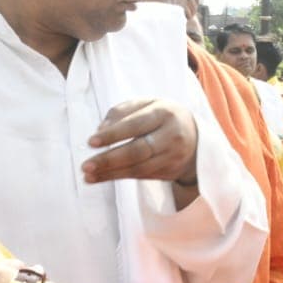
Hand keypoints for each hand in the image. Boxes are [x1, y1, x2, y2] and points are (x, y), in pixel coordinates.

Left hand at [81, 98, 198, 186]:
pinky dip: (117, 177)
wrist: (196, 139)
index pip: (136, 125)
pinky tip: (98, 178)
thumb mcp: (147, 104)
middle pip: (137, 151)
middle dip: (109, 159)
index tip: (91, 142)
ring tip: (87, 175)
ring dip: (110, 173)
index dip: (113, 134)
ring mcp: (172, 157)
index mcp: (164, 113)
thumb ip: (122, 112)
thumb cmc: (163, 117)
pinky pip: (139, 176)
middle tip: (85, 165)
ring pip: (138, 168)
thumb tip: (100, 130)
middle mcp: (171, 136)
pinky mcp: (169, 172)